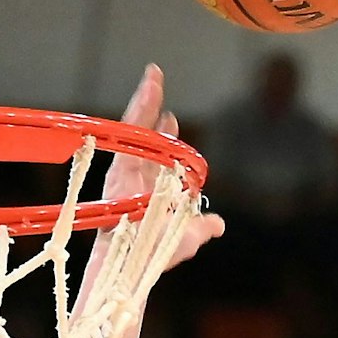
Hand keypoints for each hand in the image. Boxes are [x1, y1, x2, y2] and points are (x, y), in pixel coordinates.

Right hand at [107, 64, 225, 267]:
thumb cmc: (156, 253)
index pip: (156, 154)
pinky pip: (128, 132)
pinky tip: (148, 90)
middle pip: (142, 134)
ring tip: (154, 74)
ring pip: (135, 126)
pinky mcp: (119, 166)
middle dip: (151, 106)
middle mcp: (135, 176)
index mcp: (148, 188)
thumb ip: (202, 227)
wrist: (136, 263)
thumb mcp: (189, 237)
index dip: (165, 135)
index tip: (172, 117)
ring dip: (145, 99)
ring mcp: (126, 170)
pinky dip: (138, 109)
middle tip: (156, 79)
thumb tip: (219, 224)